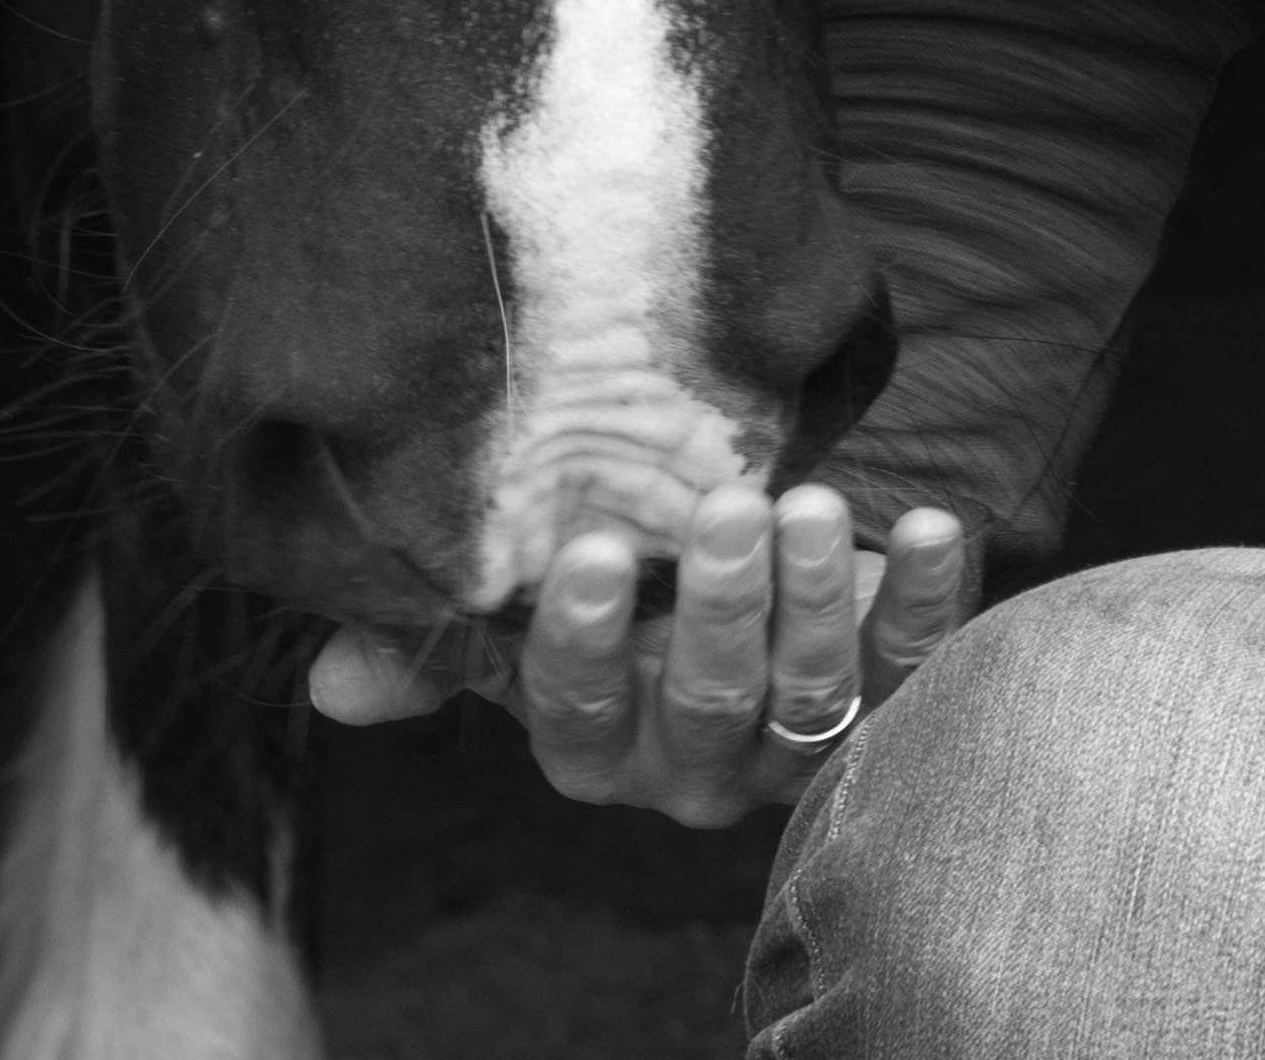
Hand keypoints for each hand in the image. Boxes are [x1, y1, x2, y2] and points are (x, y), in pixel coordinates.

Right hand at [305, 482, 975, 824]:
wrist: (738, 597)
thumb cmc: (612, 601)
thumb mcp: (518, 620)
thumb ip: (438, 644)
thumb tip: (334, 677)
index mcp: (598, 743)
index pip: (579, 709)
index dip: (585, 640)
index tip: (594, 549)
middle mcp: (695, 762)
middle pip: (707, 703)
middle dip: (718, 607)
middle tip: (729, 506)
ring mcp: (794, 738)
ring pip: (809, 691)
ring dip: (817, 597)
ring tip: (813, 503)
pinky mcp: (888, 695)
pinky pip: (914, 662)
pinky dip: (928, 596)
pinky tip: (930, 526)